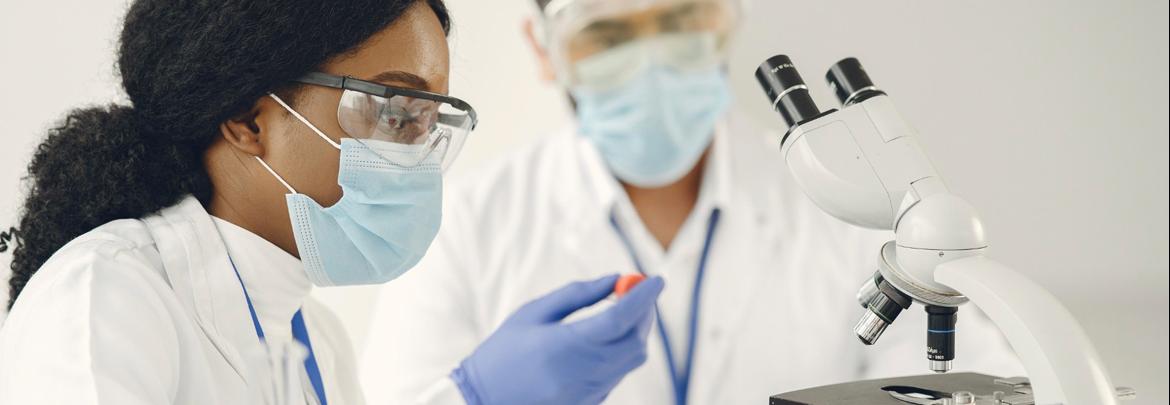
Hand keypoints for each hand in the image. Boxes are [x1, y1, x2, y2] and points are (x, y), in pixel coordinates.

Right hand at [451, 274, 663, 404]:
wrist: (483, 401)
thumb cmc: (504, 351)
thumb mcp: (533, 313)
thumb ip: (577, 295)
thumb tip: (616, 279)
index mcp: (565, 345)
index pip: (620, 318)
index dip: (644, 296)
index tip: (657, 277)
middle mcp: (582, 372)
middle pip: (635, 341)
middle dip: (645, 314)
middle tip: (641, 293)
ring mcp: (589, 392)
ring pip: (632, 359)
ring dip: (636, 332)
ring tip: (622, 311)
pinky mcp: (591, 403)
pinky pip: (619, 373)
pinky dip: (622, 351)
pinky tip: (606, 339)